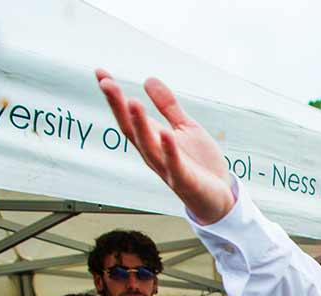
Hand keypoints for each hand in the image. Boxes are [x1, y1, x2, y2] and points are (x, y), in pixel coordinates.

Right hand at [95, 72, 235, 224]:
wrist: (220, 197)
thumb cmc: (201, 164)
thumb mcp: (186, 128)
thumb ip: (168, 106)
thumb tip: (148, 79)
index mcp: (153, 139)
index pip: (128, 115)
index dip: (114, 96)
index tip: (100, 73)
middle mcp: (154, 153)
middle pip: (131, 129)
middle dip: (118, 106)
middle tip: (105, 83)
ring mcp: (167, 168)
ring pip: (148, 146)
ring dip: (139, 125)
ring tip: (132, 101)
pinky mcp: (184, 180)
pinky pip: (174, 164)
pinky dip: (169, 150)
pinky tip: (165, 134)